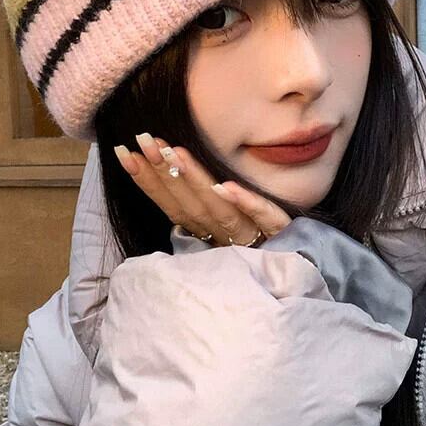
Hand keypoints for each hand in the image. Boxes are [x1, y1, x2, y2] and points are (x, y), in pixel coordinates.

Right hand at [113, 133, 291, 246]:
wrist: (301, 285)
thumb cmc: (259, 257)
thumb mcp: (225, 237)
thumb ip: (200, 214)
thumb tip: (170, 184)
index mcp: (210, 238)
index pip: (174, 208)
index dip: (148, 183)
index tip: (124, 152)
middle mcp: (226, 240)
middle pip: (192, 206)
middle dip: (164, 173)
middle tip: (143, 141)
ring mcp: (255, 240)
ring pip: (220, 210)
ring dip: (195, 181)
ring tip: (174, 151)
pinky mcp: (285, 236)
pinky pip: (266, 219)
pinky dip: (246, 203)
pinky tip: (226, 185)